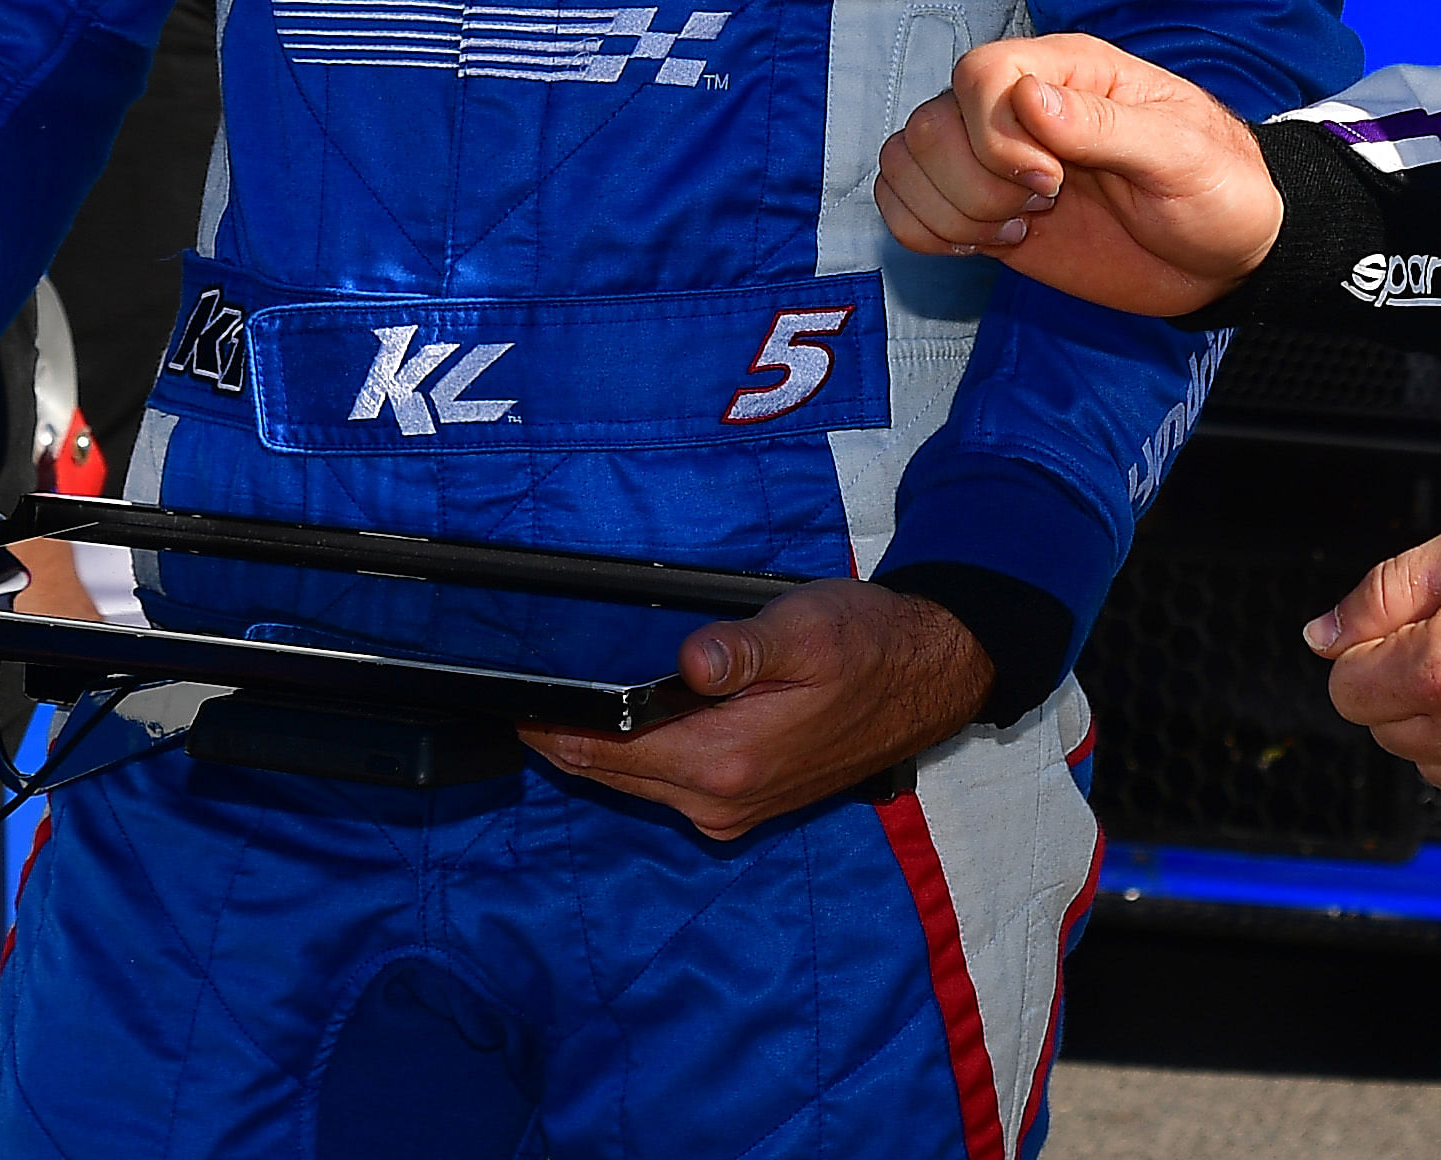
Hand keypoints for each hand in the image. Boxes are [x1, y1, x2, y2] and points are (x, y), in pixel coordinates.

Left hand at [522, 578, 990, 841]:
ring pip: (639, 784)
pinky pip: (670, 787)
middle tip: (520, 699)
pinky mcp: (748, 804)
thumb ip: (742, 649)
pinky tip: (627, 726)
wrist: (929, 677)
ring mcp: (734, 810)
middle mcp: (721, 802)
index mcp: (727, 762)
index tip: (511, 703)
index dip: (555, 728)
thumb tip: (690, 663)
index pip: (610, 750)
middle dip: (567, 740)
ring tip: (560, 708)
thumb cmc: (869, 646)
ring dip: (601, 752)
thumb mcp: (805, 631)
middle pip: (614, 775)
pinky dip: (639, 760)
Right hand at [872, 30, 1283, 316]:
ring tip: (1017, 226)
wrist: (1222, 257)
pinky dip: (926, 231)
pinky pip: (903, 203)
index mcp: (1068, 71)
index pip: (980, 73)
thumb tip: (1029, 100)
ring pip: (907, 160)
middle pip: (932, 123)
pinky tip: (988, 243)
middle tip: (1043, 206)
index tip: (1051, 181)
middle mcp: (1018, 106)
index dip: (996, 135)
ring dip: (951, 210)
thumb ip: (1105, 126)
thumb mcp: (1180, 155)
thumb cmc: (1217, 190)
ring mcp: (993, 158)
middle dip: (976, 184)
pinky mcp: (982, 208)